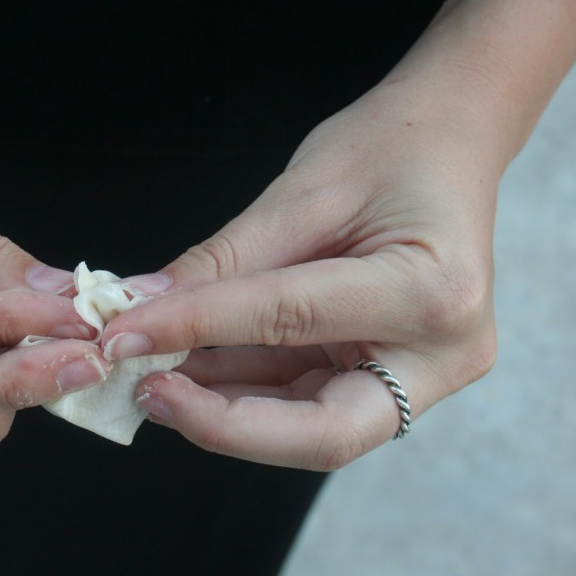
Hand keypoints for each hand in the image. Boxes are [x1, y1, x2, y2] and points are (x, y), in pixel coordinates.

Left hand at [103, 84, 498, 469]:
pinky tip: (190, 369)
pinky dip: (245, 390)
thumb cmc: (390, 149)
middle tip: (146, 393)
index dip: (195, 327)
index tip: (122, 329)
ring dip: (223, 408)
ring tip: (152, 374)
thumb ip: (222, 262)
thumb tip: (138, 308)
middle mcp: (441, 356)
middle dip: (223, 425)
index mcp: (433, 294)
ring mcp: (424, 377)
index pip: (288, 320)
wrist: (453, 141)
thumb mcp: (301, 193)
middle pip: (322, 434)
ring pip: (308, 428)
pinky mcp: (395, 378)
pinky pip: (308, 401)